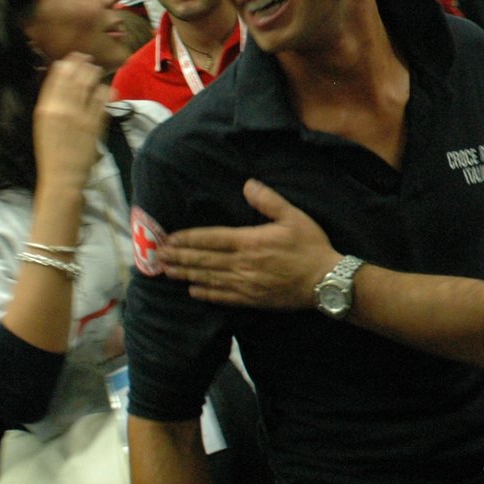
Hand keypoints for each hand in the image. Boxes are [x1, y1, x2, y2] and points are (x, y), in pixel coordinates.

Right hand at [32, 55, 108, 188]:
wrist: (63, 175)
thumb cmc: (51, 151)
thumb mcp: (44, 125)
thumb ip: (51, 105)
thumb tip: (59, 85)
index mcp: (45, 109)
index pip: (55, 80)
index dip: (65, 66)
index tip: (71, 57)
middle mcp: (62, 109)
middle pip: (73, 79)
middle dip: (80, 65)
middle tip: (86, 58)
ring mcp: (80, 116)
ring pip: (88, 87)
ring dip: (93, 74)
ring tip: (95, 68)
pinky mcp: (95, 124)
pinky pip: (101, 101)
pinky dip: (104, 91)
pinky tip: (106, 87)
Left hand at [163, 179, 336, 308]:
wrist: (325, 281)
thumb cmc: (311, 246)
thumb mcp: (294, 216)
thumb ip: (268, 200)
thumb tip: (247, 184)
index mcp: (250, 241)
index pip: (211, 238)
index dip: (187, 238)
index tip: (169, 238)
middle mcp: (242, 264)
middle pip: (203, 259)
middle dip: (179, 256)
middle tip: (158, 256)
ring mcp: (245, 284)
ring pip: (208, 278)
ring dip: (186, 274)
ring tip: (167, 271)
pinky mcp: (252, 299)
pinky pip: (223, 296)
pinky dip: (206, 293)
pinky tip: (193, 291)